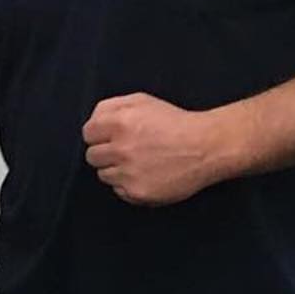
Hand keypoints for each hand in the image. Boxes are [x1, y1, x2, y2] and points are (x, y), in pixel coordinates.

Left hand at [81, 93, 223, 206]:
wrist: (206, 147)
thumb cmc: (174, 122)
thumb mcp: (141, 101)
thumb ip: (110, 107)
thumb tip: (92, 122)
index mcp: (119, 123)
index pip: (87, 134)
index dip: (99, 135)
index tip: (111, 137)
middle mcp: (121, 149)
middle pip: (92, 157)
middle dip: (106, 153)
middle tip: (127, 150)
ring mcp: (129, 173)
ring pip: (104, 175)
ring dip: (117, 170)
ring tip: (139, 163)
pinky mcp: (138, 192)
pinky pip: (119, 191)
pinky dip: (129, 185)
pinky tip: (146, 175)